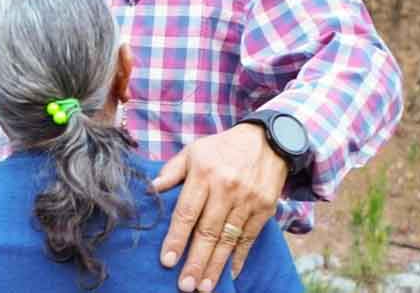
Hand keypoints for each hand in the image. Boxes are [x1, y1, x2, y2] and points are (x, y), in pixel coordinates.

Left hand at [152, 124, 287, 291]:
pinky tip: (230, 273)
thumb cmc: (222, 147)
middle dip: (196, 261)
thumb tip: (151, 189)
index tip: (167, 261)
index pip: (186, 213)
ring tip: (205, 286)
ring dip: (216, 265)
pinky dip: (240, 257)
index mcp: (204, 174)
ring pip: (228, 239)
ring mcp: (247, 200)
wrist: (268, 140)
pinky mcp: (265, 209)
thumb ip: (172, 171)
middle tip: (185, 284)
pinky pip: (249, 237)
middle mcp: (226, 189)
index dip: (176, 238)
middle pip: (208, 231)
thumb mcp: (193, 151)